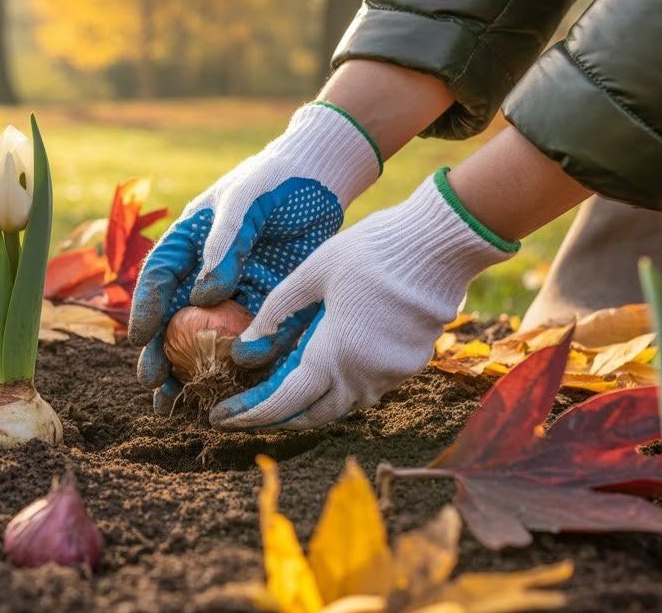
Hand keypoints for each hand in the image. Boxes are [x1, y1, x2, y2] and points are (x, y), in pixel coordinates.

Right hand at [127, 102, 381, 412]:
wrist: (321, 179)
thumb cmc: (273, 181)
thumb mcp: (245, 202)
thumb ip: (223, 244)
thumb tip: (203, 297)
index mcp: (187, 245)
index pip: (158, 280)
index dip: (145, 310)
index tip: (140, 339)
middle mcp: (204, 276)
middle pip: (174, 321)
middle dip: (160, 356)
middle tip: (155, 386)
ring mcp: (234, 295)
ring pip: (207, 342)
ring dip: (191, 373)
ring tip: (177, 405)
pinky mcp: (266, 309)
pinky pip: (250, 343)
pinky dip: (239, 370)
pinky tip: (231, 396)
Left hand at [212, 169, 517, 430]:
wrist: (439, 243)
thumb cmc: (370, 251)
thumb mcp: (312, 272)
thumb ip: (277, 311)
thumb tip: (245, 348)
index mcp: (336, 353)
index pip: (286, 401)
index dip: (251, 414)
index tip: (222, 417)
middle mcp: (365, 374)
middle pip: (315, 413)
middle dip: (279, 417)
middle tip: (248, 409)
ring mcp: (393, 372)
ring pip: (344, 403)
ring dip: (313, 402)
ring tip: (281, 390)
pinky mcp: (411, 363)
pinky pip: (369, 386)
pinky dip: (342, 384)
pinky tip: (327, 367)